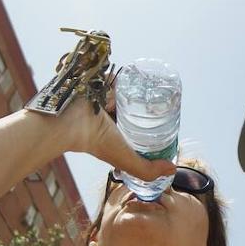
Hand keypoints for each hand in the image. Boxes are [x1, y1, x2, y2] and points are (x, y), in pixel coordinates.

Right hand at [55, 72, 175, 182]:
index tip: (168, 124)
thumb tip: (173, 169)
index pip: (136, 132)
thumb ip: (147, 170)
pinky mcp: (99, 86)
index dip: (151, 130)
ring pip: (126, 95)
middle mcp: (108, 119)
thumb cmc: (98, 142)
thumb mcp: (126, 160)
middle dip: (147, 109)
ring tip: (157, 88)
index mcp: (113, 136)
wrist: (72, 122)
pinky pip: (116, 79)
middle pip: (132, 113)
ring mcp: (103, 102)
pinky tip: (143, 75)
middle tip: (165, 104)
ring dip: (139, 91)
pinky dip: (127, 77)